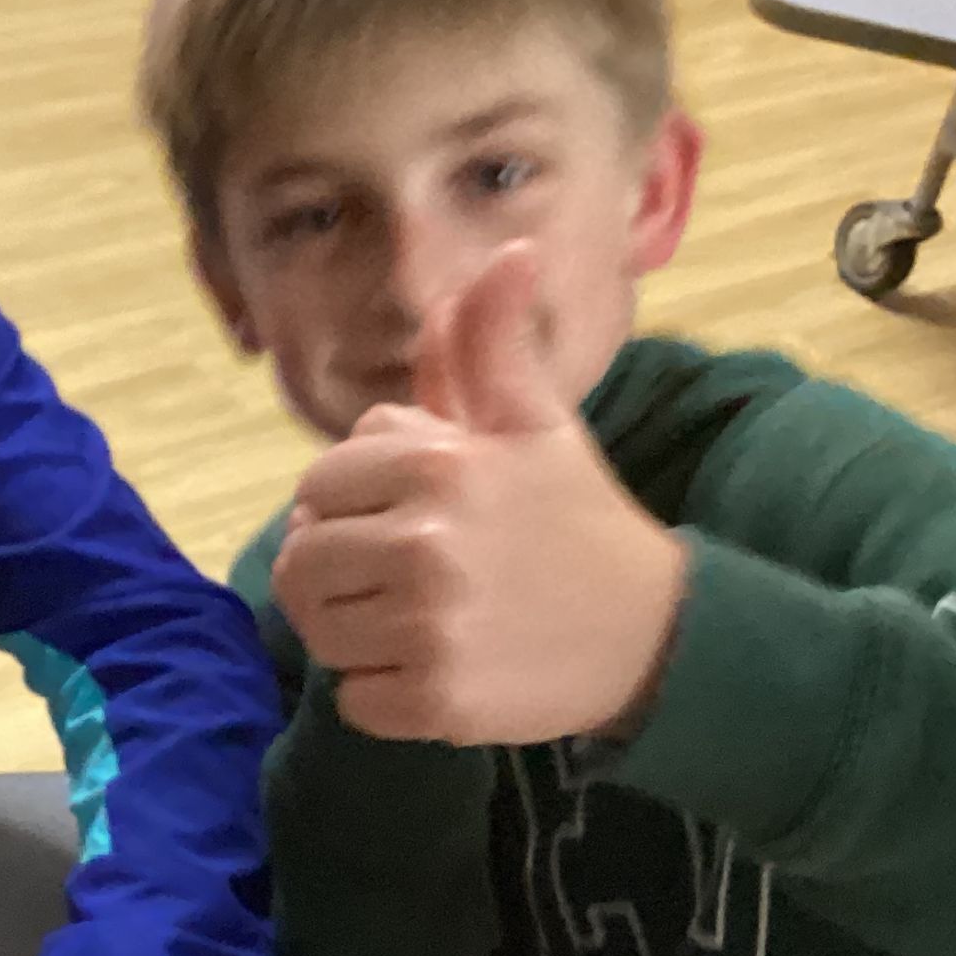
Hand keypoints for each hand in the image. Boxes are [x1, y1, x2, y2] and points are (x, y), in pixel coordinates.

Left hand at [274, 247, 684, 744]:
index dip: (350, 505)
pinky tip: (437, 667)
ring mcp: (430, 627)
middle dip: (337, 570)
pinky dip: (382, 693)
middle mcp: (426, 543)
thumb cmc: (575, 520)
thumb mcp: (534, 421)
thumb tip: (509, 252)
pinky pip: (353, 700)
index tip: (402, 517)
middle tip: (399, 577)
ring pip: (318, 632)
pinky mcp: (437, 702)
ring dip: (355, 632)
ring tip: (415, 620)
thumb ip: (490, 343)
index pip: (317, 486)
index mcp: (437, 464)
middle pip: (300, 563)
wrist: (655, 634)